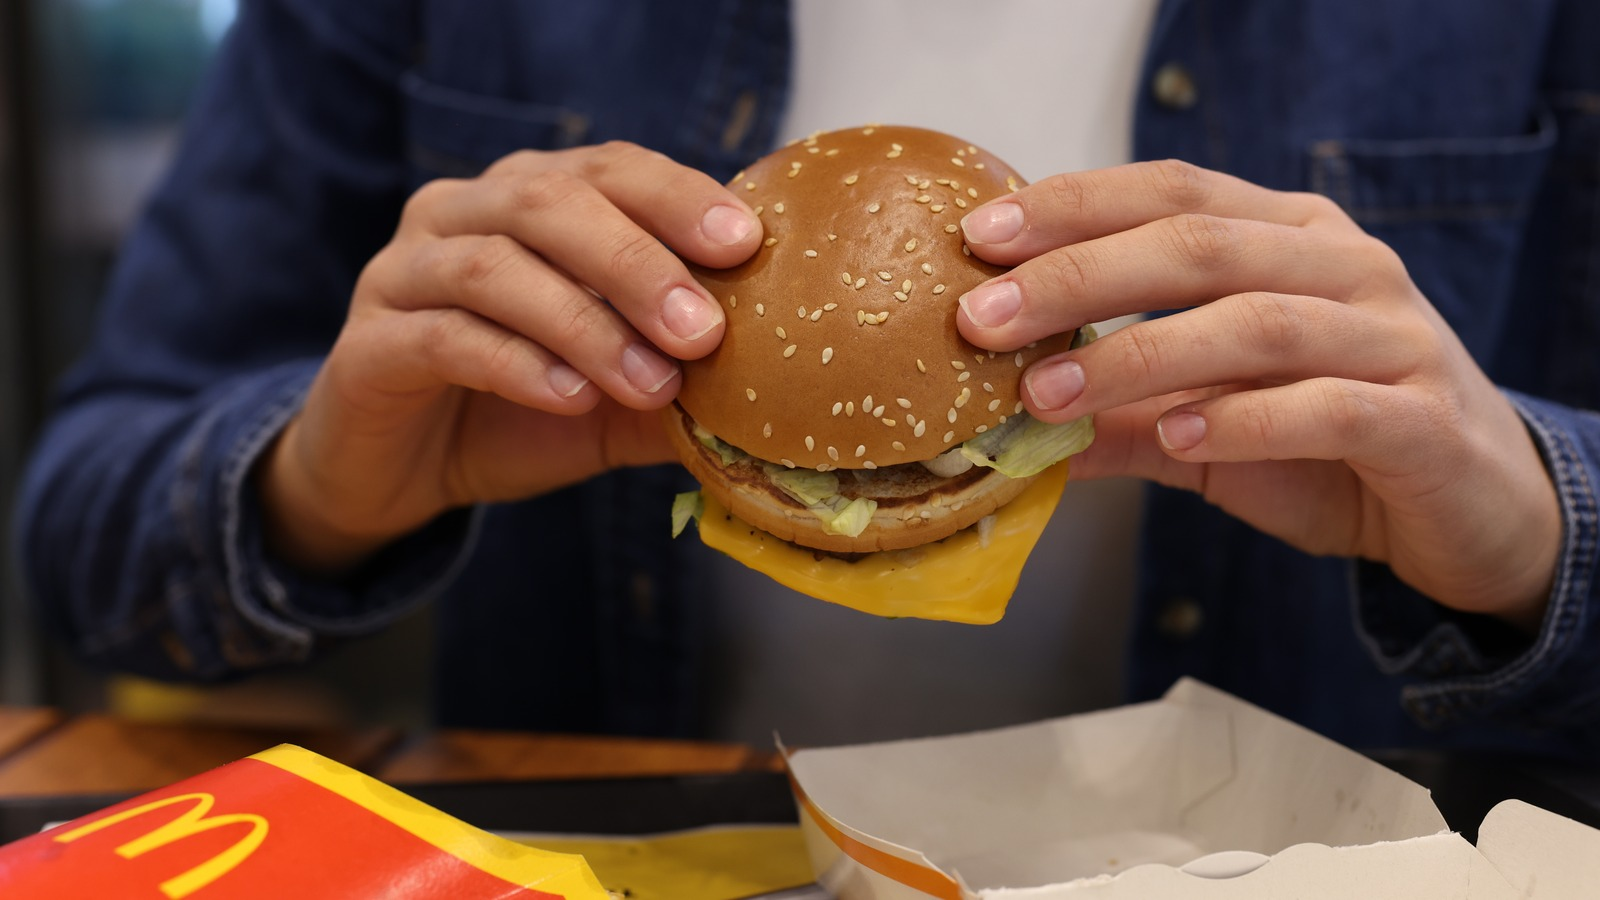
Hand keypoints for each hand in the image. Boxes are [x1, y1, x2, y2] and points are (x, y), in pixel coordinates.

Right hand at [260, 142, 760, 573]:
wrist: (400, 472)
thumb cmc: (518, 412)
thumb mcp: (617, 399)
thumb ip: (682, 384)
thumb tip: (777, 397)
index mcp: (528, 200)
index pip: (608, 169)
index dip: (676, 196)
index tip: (745, 243)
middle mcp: (460, 214)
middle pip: (549, 203)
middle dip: (638, 261)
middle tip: (703, 329)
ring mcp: (402, 273)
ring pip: (493, 267)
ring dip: (584, 323)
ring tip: (650, 382)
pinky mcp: (369, 345)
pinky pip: (444, 337)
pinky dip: (517, 365)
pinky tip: (572, 398)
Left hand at [956, 160, 1558, 627]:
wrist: (1473, 507)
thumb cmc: (1328, 445)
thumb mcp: (1203, 427)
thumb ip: (1114, 417)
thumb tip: (998, 432)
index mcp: (1289, 236)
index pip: (1172, 191)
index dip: (1073, 205)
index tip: (979, 238)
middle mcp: (1343, 266)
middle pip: (1199, 244)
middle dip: (1079, 276)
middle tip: (984, 319)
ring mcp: (1391, 337)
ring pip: (1255, 323)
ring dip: (1137, 357)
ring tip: (1048, 395)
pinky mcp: (1421, 418)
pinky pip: (1327, 407)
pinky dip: (1244, 421)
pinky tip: (1176, 437)